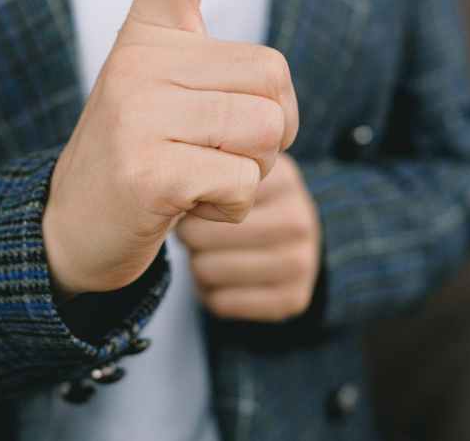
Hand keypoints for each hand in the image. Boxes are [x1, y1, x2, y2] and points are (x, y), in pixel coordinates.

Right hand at [43, 0, 307, 299]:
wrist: (74, 230)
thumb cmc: (143, 156)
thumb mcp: (165, 90)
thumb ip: (214, 62)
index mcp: (145, 33)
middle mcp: (137, 61)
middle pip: (271, 72)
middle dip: (273, 125)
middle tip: (221, 151)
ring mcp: (137, 114)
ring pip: (267, 129)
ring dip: (254, 169)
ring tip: (201, 177)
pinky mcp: (148, 172)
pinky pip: (244, 181)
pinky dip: (233, 206)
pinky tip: (190, 207)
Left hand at [176, 153, 321, 322]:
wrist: (284, 247)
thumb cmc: (246, 206)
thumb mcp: (233, 171)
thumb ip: (206, 167)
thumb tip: (169, 182)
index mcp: (282, 180)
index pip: (207, 195)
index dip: (190, 203)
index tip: (195, 205)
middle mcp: (298, 221)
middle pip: (202, 235)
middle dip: (190, 237)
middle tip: (198, 234)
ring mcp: (300, 263)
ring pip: (207, 270)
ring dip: (198, 266)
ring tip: (210, 253)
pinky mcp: (292, 298)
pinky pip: (221, 302)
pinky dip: (210, 293)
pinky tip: (223, 279)